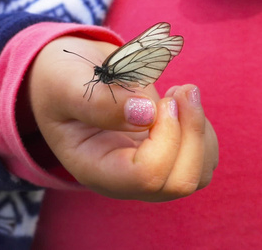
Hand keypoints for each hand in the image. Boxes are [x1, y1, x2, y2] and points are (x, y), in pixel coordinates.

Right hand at [28, 36, 217, 201]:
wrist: (67, 78)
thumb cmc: (59, 80)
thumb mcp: (66, 84)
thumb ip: (98, 101)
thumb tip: (145, 114)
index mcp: (95, 168)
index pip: (147, 176)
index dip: (166, 138)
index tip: (162, 100)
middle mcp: (123, 178)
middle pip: (179, 182)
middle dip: (191, 134)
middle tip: (181, 91)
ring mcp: (146, 170)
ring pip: (198, 173)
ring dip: (199, 132)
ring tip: (179, 93)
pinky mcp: (163, 157)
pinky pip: (202, 158)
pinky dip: (202, 130)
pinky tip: (180, 104)